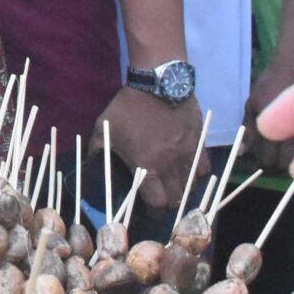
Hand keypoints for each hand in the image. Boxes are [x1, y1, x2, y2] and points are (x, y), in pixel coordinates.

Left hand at [99, 85, 203, 208]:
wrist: (157, 81)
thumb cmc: (128, 107)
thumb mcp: (104, 128)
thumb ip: (96, 150)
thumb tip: (89, 165)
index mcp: (147, 167)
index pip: (157, 203)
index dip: (154, 212)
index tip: (150, 211)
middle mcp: (170, 165)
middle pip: (178, 199)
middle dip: (170, 205)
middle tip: (163, 201)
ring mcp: (187, 153)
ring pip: (193, 186)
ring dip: (185, 192)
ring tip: (177, 191)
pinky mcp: (199, 141)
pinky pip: (204, 167)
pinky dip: (199, 175)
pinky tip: (192, 175)